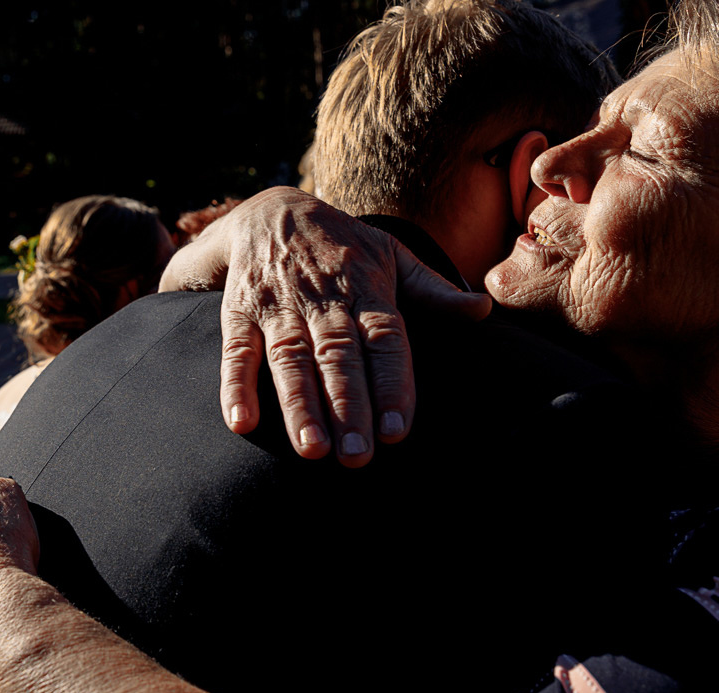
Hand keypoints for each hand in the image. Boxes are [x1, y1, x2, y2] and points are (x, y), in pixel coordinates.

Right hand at [162, 187, 490, 466]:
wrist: (271, 210)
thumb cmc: (344, 247)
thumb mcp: (391, 255)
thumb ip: (433, 291)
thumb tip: (483, 309)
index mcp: (366, 287)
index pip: (383, 338)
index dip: (391, 383)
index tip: (398, 430)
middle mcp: (323, 299)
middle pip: (337, 356)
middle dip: (347, 407)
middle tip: (357, 457)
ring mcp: (279, 306)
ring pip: (291, 359)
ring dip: (299, 405)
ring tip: (312, 450)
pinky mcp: (239, 313)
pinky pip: (236, 351)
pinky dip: (235, 387)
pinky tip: (242, 423)